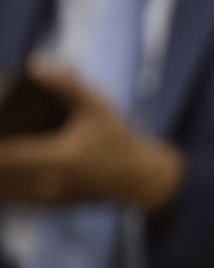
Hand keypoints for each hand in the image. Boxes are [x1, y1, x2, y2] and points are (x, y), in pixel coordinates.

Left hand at [0, 66, 183, 212]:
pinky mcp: (56, 204)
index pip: (7, 155)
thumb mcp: (97, 107)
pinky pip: (21, 201)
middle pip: (2, 177)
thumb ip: (66, 85)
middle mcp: (51, 182)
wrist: (145, 178)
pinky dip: (8, 192)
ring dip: (0, 180)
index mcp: (58, 158)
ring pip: (9, 193)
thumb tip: (35, 63)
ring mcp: (53, 197)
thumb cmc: (120, 139)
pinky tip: (4, 182)